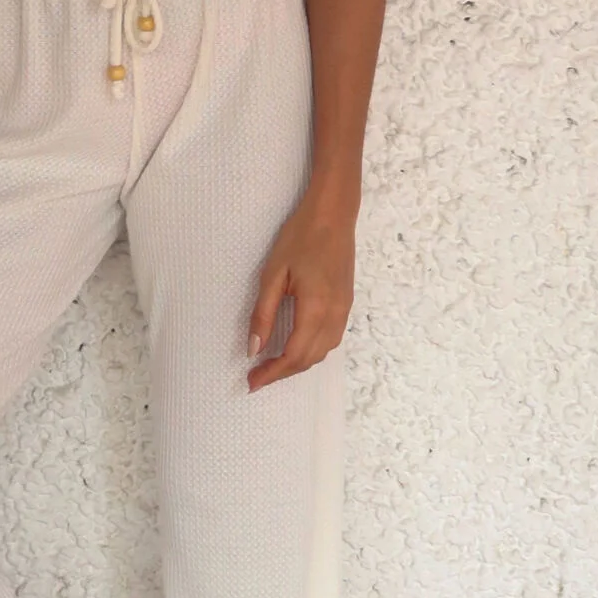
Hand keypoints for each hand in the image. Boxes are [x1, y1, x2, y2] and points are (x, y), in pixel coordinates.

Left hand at [246, 187, 354, 389]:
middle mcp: (335, 316)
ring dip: (298, 364)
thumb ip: (263, 314)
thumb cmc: (300, 238)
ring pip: (323, 352)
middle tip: (256, 377)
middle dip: (282, 373)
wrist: (333, 215)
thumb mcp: (273, 274)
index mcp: (316, 309)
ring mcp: (344, 311)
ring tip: (272, 365)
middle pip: (309, 360)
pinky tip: (295, 347)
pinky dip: (311, 351)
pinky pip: (331, 340)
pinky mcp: (346, 304)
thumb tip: (253, 349)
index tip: (251, 383)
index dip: (272, 373)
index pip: (293, 355)